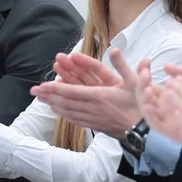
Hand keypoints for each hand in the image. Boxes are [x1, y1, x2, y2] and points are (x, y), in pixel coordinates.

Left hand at [31, 48, 146, 139]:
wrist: (147, 132)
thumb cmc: (142, 106)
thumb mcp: (136, 83)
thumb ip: (123, 65)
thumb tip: (114, 49)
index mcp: (100, 96)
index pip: (73, 91)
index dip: (56, 88)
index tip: (43, 85)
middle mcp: (93, 108)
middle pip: (66, 101)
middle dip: (49, 95)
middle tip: (34, 92)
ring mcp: (93, 118)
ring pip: (68, 111)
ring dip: (53, 105)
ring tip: (41, 100)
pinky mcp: (96, 126)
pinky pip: (75, 120)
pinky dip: (64, 115)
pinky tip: (57, 111)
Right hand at [136, 62, 181, 149]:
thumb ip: (181, 72)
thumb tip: (165, 65)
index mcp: (162, 93)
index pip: (146, 81)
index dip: (143, 71)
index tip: (146, 61)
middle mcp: (159, 105)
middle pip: (142, 93)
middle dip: (141, 83)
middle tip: (145, 73)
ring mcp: (161, 117)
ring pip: (145, 108)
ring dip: (143, 99)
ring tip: (148, 89)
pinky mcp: (165, 130)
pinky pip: (155, 124)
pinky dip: (151, 116)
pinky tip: (151, 107)